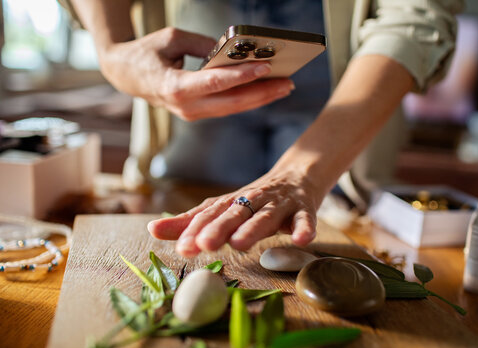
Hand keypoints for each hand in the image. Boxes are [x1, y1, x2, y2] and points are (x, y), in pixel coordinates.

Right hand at [99, 27, 293, 120]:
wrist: (125, 75)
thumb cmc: (147, 53)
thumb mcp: (172, 38)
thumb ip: (204, 45)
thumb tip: (234, 51)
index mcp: (173, 87)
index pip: (214, 82)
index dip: (242, 76)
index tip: (265, 68)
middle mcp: (185, 106)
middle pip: (231, 102)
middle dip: (262, 93)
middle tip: (288, 83)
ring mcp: (191, 114)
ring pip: (233, 108)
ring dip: (260, 98)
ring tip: (284, 86)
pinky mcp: (198, 113)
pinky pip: (227, 107)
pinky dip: (247, 99)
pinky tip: (266, 91)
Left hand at [148, 167, 324, 256]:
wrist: (297, 176)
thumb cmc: (254, 201)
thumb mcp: (223, 209)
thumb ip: (190, 222)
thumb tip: (151, 229)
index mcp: (230, 202)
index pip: (209, 215)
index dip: (195, 230)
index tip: (181, 248)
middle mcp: (252, 200)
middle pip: (234, 214)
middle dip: (219, 228)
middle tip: (204, 244)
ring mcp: (278, 204)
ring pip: (265, 216)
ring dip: (253, 229)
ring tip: (240, 244)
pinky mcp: (303, 208)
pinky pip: (304, 218)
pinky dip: (304, 228)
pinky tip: (301, 239)